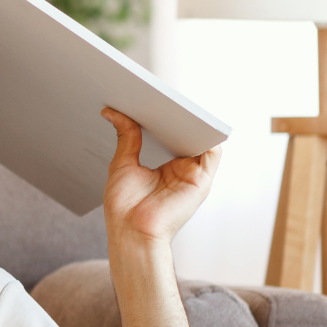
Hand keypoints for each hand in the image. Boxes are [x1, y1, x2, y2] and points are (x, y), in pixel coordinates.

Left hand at [100, 107, 220, 247]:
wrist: (131, 233)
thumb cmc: (125, 208)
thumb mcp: (123, 164)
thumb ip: (126, 137)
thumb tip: (113, 112)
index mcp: (166, 167)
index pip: (172, 136)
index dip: (166, 117)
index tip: (155, 97)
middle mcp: (182, 170)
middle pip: (187, 136)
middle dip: (179, 116)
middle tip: (166, 93)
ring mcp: (193, 175)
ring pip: (201, 141)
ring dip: (195, 122)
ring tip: (179, 102)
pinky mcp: (202, 181)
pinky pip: (213, 152)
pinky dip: (209, 135)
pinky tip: (196, 120)